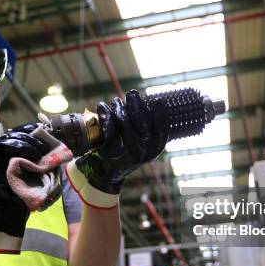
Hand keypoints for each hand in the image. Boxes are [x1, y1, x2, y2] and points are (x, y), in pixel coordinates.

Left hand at [66, 90, 168, 207]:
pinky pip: (108, 130)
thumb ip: (149, 125)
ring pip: (125, 124)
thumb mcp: (144, 142)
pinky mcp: (110, 152)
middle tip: (132, 94)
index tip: (157, 100)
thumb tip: (149, 101)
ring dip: (119, 108)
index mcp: (155, 149)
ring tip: (116, 102)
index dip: (160, 114)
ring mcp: (126, 154)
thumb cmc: (128, 149)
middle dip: (137, 106)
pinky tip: (102, 106)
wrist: (109, 171)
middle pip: (143, 125)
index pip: (162, 130)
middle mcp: (143, 153)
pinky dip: (105, 115)